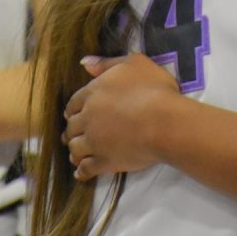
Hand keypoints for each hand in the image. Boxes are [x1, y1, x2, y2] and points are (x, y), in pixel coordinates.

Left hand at [63, 54, 181, 179]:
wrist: (165, 122)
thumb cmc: (153, 89)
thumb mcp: (134, 63)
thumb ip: (107, 63)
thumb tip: (84, 62)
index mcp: (92, 93)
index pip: (73, 103)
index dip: (74, 109)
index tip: (74, 114)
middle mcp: (88, 118)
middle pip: (71, 126)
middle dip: (72, 130)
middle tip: (74, 134)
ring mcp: (94, 142)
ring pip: (75, 148)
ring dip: (75, 150)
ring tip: (77, 154)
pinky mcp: (104, 162)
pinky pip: (86, 169)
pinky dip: (81, 171)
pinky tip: (81, 173)